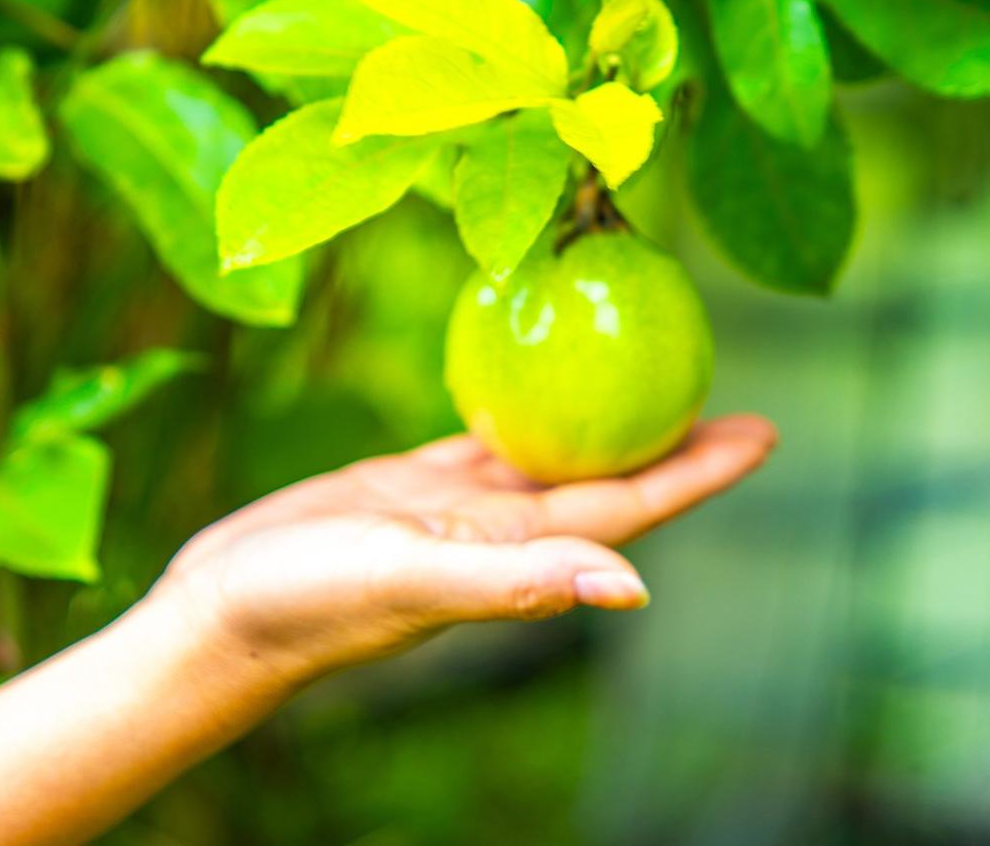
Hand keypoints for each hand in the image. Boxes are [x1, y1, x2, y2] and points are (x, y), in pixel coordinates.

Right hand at [148, 414, 776, 683]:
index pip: (632, 505)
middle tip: (734, 399)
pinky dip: (521, 408)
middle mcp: (502, 532)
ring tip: (652, 377)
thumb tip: (636, 588)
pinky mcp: (410, 486)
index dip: (700, 472)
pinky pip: (486, 437)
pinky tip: (540, 379)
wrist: (222, 612)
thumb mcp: (413, 579)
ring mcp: (457, 510)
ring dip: (607, 420)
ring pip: (555, 453)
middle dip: (674, 441)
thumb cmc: (309, 603)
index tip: (767, 433)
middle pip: (611, 475)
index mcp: (518, 551)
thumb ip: (517, 581)